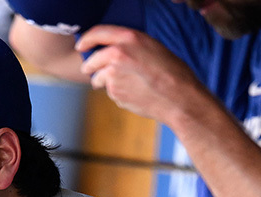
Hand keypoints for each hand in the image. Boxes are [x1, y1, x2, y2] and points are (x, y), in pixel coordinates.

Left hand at [77, 25, 214, 124]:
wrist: (179, 98)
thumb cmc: (173, 72)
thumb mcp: (153, 47)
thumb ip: (131, 46)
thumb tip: (113, 50)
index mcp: (129, 38)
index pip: (97, 33)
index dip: (86, 39)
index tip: (81, 45)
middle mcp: (117, 55)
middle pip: (92, 60)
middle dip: (89, 66)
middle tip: (89, 70)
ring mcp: (113, 76)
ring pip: (99, 79)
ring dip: (104, 82)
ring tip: (126, 85)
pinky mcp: (114, 93)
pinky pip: (110, 92)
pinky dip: (118, 93)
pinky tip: (135, 94)